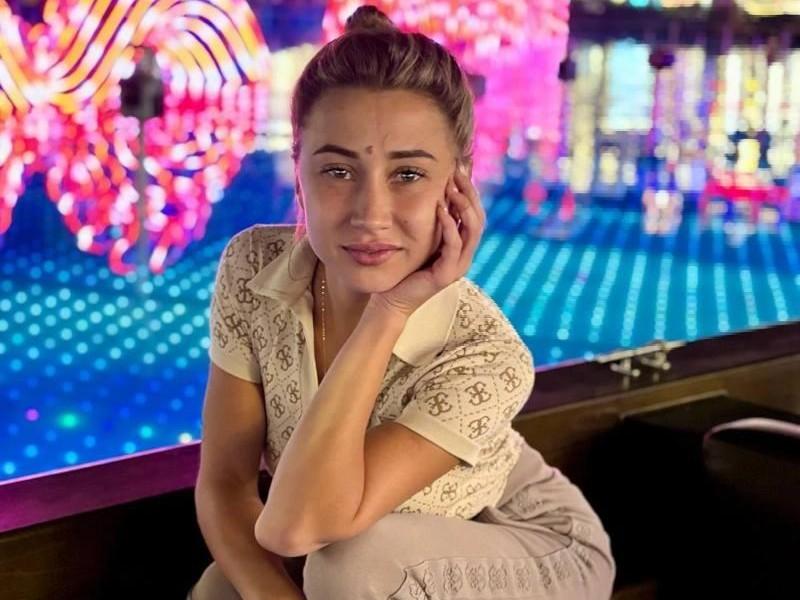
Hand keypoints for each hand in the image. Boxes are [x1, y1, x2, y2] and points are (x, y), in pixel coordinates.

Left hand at [368, 160, 485, 318]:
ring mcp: (458, 266)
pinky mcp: (447, 275)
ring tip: (453, 188)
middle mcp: (464, 255)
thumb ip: (431, 220)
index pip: (475, 213)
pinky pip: (454, 246)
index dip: (470, 190)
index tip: (459, 168)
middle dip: (470, 193)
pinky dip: (449, 225)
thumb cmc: (404, 268)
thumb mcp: (421, 238)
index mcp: (461, 246)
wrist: (392, 298)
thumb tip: (433, 189)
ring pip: (472, 231)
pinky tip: (440, 209)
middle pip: (479, 219)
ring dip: (464, 206)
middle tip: (458, 173)